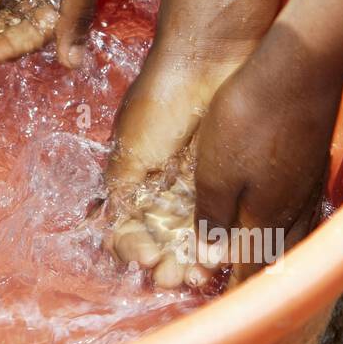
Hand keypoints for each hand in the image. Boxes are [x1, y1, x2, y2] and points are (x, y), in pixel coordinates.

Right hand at [102, 48, 244, 286]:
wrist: (207, 66)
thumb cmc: (160, 106)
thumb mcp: (129, 154)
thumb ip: (119, 193)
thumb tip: (113, 236)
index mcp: (136, 180)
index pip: (131, 229)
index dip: (136, 249)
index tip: (147, 258)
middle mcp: (166, 187)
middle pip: (163, 239)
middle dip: (166, 263)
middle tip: (173, 277)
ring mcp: (199, 186)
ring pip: (193, 238)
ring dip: (190, 262)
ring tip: (195, 277)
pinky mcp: (229, 182)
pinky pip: (222, 223)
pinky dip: (217, 245)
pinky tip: (216, 262)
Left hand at [193, 34, 342, 280]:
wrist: (300, 67)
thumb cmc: (249, 118)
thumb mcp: (216, 172)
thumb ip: (215, 218)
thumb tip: (212, 259)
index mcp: (266, 219)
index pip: (252, 269)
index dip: (238, 288)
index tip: (227, 307)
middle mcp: (295, 210)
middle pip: (277, 257)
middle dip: (258, 276)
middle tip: (241, 290)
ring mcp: (309, 186)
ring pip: (292, 234)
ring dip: (275, 252)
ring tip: (259, 264)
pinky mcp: (313, 162)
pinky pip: (299, 210)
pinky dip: (285, 224)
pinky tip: (278, 216)